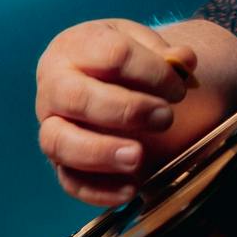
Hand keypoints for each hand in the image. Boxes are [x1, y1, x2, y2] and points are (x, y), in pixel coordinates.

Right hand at [35, 18, 200, 207]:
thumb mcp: (146, 47)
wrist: (112, 83)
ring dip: (100, 152)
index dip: (152, 72)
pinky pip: (69, 181)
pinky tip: (132, 189)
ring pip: (58, 141)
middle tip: (164, 118)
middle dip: (125, 110)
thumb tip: (184, 60)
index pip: (111, 54)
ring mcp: (52, 125)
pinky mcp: (60, 162)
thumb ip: (167, 54)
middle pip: (75, 97)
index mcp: (76, 46)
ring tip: (138, 158)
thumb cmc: (128, 64)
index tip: (180, 88)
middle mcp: (54, 85)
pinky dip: (99, 190)